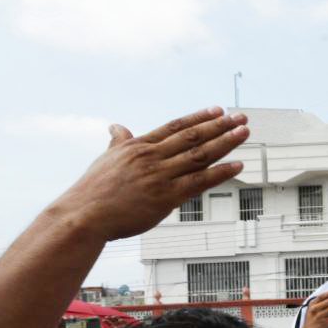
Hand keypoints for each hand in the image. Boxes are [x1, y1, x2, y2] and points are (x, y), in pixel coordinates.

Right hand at [47, 107, 247, 242]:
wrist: (83, 216)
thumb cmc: (92, 191)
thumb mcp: (106, 158)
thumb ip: (118, 142)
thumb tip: (116, 127)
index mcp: (139, 146)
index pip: (175, 126)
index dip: (199, 117)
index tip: (218, 111)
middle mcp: (152, 157)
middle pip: (193, 136)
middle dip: (220, 126)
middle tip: (241, 117)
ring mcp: (160, 176)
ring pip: (200, 155)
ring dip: (226, 142)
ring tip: (244, 133)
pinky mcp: (166, 197)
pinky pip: (199, 182)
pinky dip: (221, 172)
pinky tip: (238, 165)